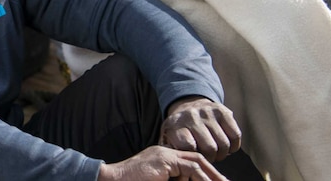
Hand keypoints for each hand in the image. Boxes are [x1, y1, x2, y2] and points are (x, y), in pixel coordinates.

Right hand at [98, 145, 227, 180]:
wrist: (112, 180)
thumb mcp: (157, 180)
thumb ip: (171, 179)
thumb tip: (185, 180)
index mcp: (162, 158)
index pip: (189, 160)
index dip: (206, 171)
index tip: (218, 180)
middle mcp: (164, 153)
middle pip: (196, 158)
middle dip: (214, 172)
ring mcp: (164, 155)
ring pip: (196, 162)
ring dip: (211, 175)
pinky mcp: (163, 160)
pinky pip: (190, 167)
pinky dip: (201, 177)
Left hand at [161, 96, 241, 161]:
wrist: (187, 106)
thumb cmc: (179, 129)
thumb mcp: (168, 138)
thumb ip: (172, 151)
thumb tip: (181, 165)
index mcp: (176, 125)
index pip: (189, 147)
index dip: (196, 157)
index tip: (196, 159)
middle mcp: (191, 117)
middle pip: (210, 148)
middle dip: (211, 158)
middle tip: (208, 157)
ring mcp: (207, 112)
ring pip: (224, 144)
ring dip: (222, 153)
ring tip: (216, 152)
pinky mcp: (222, 111)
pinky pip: (235, 135)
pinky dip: (233, 146)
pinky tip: (226, 145)